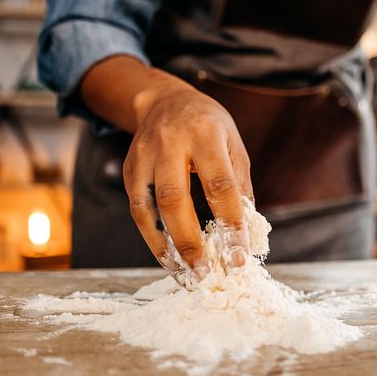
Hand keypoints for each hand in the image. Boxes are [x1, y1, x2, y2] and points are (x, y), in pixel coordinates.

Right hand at [81, 56, 252, 286]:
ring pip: (149, 208)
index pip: (219, 185)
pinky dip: (152, 238)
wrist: (165, 101)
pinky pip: (138, 210)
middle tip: (206, 273)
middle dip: (190, 241)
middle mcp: (170, 143)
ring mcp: (144, 156)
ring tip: (186, 274)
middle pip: (175, 199)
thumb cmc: (209, 127)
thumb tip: (247, 231)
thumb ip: (240, 186)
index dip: (229, 222)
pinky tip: (169, 258)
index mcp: (205, 134)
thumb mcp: (234, 146)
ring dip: (166, 247)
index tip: (239, 255)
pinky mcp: (129, 170)